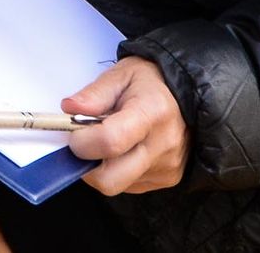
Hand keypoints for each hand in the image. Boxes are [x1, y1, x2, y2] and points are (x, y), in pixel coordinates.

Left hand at [65, 56, 189, 194]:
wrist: (190, 95)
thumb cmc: (150, 82)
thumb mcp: (120, 75)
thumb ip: (94, 94)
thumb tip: (69, 110)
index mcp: (152, 113)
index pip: (110, 142)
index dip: (82, 141)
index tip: (72, 131)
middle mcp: (163, 146)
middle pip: (110, 179)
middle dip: (85, 165)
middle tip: (83, 143)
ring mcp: (167, 167)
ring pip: (117, 184)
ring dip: (100, 168)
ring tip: (107, 141)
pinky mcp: (167, 180)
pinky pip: (129, 185)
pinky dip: (117, 170)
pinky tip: (123, 150)